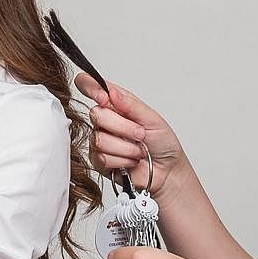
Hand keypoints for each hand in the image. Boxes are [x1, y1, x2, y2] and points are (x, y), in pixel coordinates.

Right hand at [75, 73, 184, 197]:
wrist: (167, 171)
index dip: (90, 87)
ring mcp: (100, 141)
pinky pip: (102, 157)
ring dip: (125, 147)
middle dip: (122, 127)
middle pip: (96, 114)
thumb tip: (112, 92)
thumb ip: (131, 105)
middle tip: (140, 134)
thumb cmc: (163, 143)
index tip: (102, 96)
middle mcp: (105, 121)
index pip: (91, 86)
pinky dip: (121, 160)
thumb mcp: (153, 119)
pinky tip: (130, 161)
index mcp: (116, 104)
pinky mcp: (99, 161)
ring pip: (100, 139)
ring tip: (138, 151)